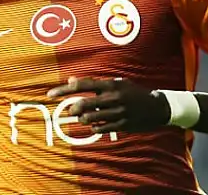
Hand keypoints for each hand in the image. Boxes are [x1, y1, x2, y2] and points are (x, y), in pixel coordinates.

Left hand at [47, 77, 170, 132]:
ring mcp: (117, 112)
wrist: (157, 107)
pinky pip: (100, 128)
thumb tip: (71, 80)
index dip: (64, 89)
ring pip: (89, 118)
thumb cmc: (133, 93)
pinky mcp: (121, 124)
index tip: (50, 94)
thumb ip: (94, 83)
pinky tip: (97, 124)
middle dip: (74, 109)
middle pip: (83, 104)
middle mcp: (113, 98)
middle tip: (72, 110)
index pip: (82, 85)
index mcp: (111, 85)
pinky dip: (94, 127)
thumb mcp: (117, 83)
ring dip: (83, 119)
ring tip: (86, 116)